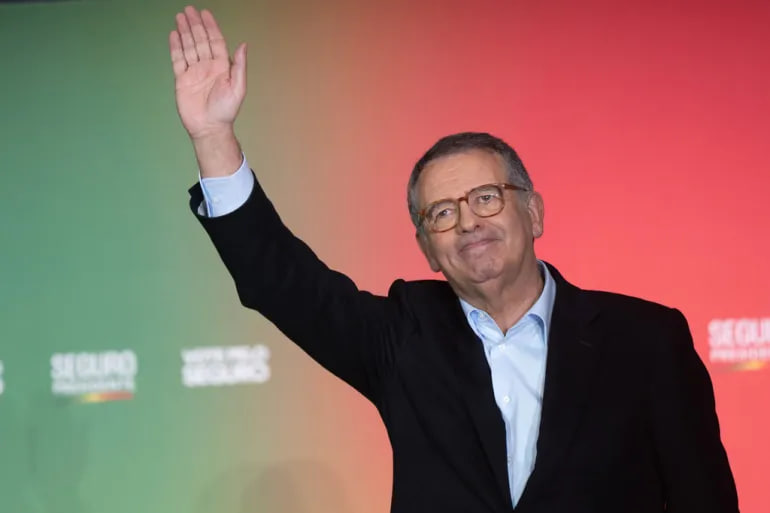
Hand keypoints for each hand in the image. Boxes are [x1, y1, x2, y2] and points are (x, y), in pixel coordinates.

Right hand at [169, 6, 245, 140]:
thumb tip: (243, 45)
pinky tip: (174, 35)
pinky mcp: (182, 80)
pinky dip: (176, 47)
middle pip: (200, 41)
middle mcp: (208, 67)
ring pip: (189, 47)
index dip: (211, 27)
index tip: (205, 13)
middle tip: (189, 10)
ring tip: (180, 17)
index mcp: (222, 67)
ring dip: (185, 32)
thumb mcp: (238, 88)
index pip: (215, 41)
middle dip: (195, 25)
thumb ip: (239, 66)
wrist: (209, 128)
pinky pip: (178, 60)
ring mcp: (194, 72)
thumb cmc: (226, 111)